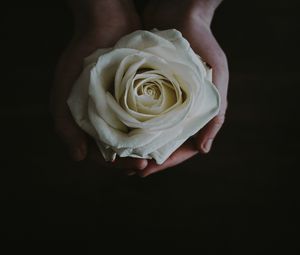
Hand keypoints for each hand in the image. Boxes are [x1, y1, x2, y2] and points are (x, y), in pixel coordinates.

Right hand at [50, 0, 147, 170]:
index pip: (99, 154)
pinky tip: (162, 139)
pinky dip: (151, 132)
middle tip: (147, 167)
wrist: (107, 25)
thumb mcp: (64, 91)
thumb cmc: (82, 57)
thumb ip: (65, 125)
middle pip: (118, 151)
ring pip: (132, 140)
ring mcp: (121, 110)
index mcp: (86, 123)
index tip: (134, 167)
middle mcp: (104, 119)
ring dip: (143, 151)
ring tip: (156, 158)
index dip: (115, 165)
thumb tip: (77, 158)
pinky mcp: (137, 100)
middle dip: (132, 161)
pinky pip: (144, 122)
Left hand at [138, 0, 227, 176]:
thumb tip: (204, 150)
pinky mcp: (147, 88)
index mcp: (196, 112)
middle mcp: (178, 110)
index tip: (148, 170)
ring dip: (137, 146)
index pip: (184, 146)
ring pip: (150, 131)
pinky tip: (117, 133)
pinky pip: (138, 112)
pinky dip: (130, 125)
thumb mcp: (217, 75)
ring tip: (121, 158)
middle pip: (164, 143)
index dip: (167, 161)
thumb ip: (215, 112)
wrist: (180, 10)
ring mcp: (162, 100)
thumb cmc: (202, 43)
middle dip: (149, 158)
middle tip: (131, 170)